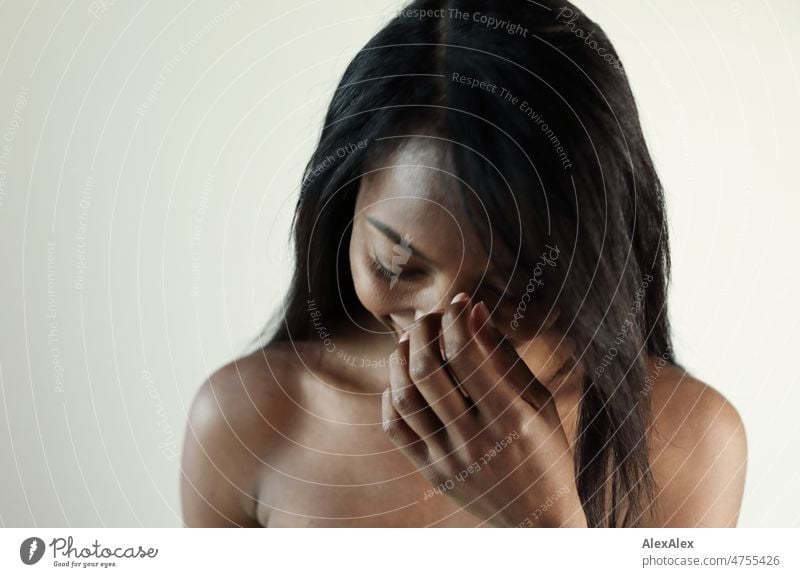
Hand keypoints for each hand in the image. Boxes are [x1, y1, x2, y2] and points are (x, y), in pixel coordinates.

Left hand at [381, 295, 586, 527]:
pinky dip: (391, 396)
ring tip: (410, 341)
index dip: (456, 319)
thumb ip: (504, 355)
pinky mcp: (431, 472)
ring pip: (404, 396)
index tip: (458, 302)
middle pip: (427, 370)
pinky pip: (395, 427)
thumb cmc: (547, 450)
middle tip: (429, 317)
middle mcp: (474, 438)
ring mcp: (448, 458)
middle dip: (422, 331)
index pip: (466, 354)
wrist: (537, 519)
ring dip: (400, 358)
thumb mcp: (537, 401)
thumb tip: (474, 310)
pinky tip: (403, 379)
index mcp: (509, 417)